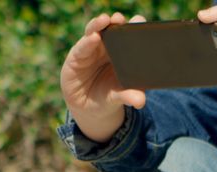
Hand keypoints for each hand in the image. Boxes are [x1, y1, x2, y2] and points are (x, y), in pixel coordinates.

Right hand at [60, 13, 146, 142]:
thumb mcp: (119, 96)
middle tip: (119, 18)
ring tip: (105, 20)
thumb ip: (129, 95)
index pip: (127, 35)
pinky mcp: (76, 57)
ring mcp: (90, 49)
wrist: (87, 108)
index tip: (138, 21)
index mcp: (120, 52)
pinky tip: (93, 38)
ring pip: (94, 32)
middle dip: (115, 22)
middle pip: (110, 29)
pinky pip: (82, 47)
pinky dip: (87, 42)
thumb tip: (140, 101)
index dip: (132, 26)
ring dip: (99, 25)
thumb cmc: (108, 95)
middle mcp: (105, 47)